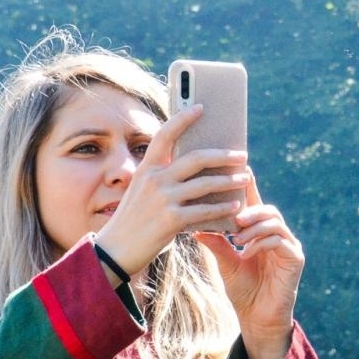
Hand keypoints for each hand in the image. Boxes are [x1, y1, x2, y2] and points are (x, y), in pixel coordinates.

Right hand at [94, 105, 249, 276]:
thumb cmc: (133, 220)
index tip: (200, 107)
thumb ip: (163, 178)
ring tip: (244, 178)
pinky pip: (205, 210)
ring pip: (205, 183)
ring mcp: (162, 199)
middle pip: (196, 158)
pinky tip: (235, 205)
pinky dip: (223, 207)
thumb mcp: (141, 192)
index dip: (182, 119)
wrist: (114, 251)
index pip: (164, 135)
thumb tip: (196, 169)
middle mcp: (154, 179)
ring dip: (229, 180)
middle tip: (241, 155)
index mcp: (145, 169)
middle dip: (223, 155)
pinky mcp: (171, 220)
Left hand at [196, 170, 304, 358]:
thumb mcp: (225, 264)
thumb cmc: (244, 292)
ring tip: (236, 237)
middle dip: (249, 209)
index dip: (247, 188)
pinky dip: (261, 243)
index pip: (254, 205)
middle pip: (267, 209)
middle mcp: (278, 235)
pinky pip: (280, 241)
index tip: (235, 172)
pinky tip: (245, 252)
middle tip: (232, 216)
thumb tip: (195, 225)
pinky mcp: (295, 259)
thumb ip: (217, 244)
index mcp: (261, 233)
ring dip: (253, 226)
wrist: (258, 319)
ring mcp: (289, 246)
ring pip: (274, 221)